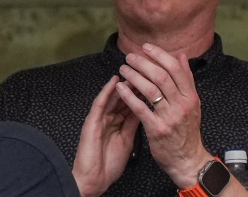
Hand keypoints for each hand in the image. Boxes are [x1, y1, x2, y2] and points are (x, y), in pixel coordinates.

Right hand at [73, 75, 139, 196]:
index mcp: (117, 122)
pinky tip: (115, 81)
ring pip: (113, 96)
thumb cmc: (109, 164)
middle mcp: (109, 117)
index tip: (156, 79)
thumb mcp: (128, 141)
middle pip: (124, 95)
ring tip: (134, 69)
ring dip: (123, 83)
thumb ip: (134, 124)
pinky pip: (101, 104)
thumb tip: (146, 110)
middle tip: (147, 69)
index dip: (144, 89)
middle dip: (136, 82)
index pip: (132, 101)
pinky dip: (107, 92)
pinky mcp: (91, 122)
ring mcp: (100, 118)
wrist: (94, 178)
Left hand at [116, 44, 211, 187]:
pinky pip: (140, 108)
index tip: (146, 47)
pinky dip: (128, 95)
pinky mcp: (157, 129)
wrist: (188, 159)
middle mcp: (182, 105)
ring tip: (123, 69)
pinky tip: (119, 87)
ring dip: (133, 76)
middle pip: (161, 77)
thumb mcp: (192, 103)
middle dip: (143, 63)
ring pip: (150, 90)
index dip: (159, 55)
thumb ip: (186, 79)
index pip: (176, 69)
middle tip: (129, 57)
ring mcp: (170, 117)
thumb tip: (180, 55)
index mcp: (191, 97)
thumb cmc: (187, 129)